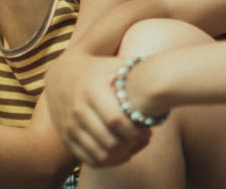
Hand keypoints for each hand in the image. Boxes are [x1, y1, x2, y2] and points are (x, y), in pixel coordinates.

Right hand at [46, 50, 152, 165]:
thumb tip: (162, 79)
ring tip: (135, 145)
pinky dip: (107, 161)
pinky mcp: (66, 137)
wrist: (62, 74)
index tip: (148, 128)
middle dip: (131, 144)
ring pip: (99, 153)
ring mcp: (70, 126)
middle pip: (109, 140)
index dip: (135, 129)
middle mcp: (78, 110)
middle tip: (145, 138)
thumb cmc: (99, 68)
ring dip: (120, 154)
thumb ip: (136, 71)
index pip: (116, 120)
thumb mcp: (115, 64)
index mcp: (92, 90)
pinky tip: (121, 152)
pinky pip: (88, 158)